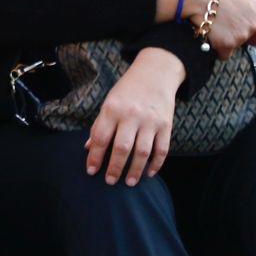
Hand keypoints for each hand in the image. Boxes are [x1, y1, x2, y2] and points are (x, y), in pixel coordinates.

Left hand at [85, 48, 180, 185]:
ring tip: (129, 182)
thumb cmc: (126, 91)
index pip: (101, 138)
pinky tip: (149, 173)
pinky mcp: (166, 125)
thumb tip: (89, 148)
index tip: (91, 171)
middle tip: (110, 181)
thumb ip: (100, 126)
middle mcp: (131, 116)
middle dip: (115, 168)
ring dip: (135, 170)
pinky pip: (162, 149)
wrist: (155, 73)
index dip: (95, 157)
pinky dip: (156, 164)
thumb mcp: (108, 103)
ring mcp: (150, 121)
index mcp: (112, 109)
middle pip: (122, 148)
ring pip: (143, 152)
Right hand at [181, 0, 255, 58]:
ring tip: (209, 26)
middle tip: (220, 29)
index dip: (254, 36)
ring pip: (233, 47)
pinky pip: (223, 54)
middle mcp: (254, 25)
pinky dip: (214, 48)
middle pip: (246, 41)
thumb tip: (238, 20)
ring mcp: (241, 36)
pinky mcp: (226, 44)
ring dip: (222, 41)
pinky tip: (206, 34)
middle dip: (235, 37)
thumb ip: (243, 11)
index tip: (246, 38)